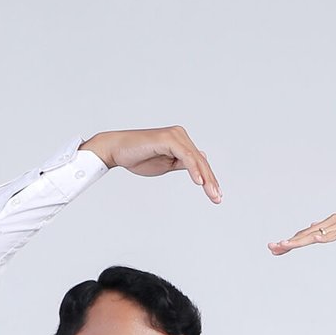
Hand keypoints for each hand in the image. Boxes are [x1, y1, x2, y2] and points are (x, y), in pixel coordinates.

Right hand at [81, 126, 221, 202]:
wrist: (117, 150)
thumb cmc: (138, 157)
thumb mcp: (166, 164)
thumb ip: (182, 163)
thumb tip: (198, 165)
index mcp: (181, 142)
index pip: (199, 162)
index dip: (209, 179)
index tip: (216, 196)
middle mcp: (180, 136)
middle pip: (201, 161)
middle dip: (211, 181)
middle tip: (218, 199)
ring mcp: (175, 136)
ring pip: (196, 159)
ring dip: (206, 178)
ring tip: (212, 194)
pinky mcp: (168, 139)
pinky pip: (185, 156)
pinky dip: (193, 169)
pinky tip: (199, 182)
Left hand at [269, 213, 335, 310]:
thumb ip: (329, 233)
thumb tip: (315, 231)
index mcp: (328, 225)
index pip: (305, 235)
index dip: (290, 242)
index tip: (276, 250)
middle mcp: (331, 222)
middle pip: (305, 234)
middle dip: (288, 241)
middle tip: (271, 248)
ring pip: (315, 233)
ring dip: (299, 239)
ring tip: (285, 245)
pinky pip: (334, 234)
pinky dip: (323, 237)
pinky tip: (313, 239)